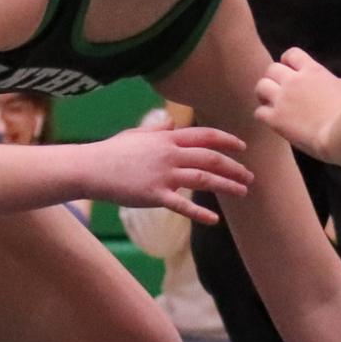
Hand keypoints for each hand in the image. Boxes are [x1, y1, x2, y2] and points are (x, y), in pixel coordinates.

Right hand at [89, 125, 251, 225]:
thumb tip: (172, 122)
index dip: (227, 141)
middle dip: (233, 167)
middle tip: (249, 176)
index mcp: (167, 139)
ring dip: (227, 185)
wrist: (91, 168)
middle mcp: (169, 154)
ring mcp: (163, 175)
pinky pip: (182, 205)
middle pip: (210, 159)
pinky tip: (214, 219)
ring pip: (203, 179)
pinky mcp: (154, 195)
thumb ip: (158, 130)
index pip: (205, 136)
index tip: (242, 148)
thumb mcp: (137, 134)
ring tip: (242, 192)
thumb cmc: (113, 151)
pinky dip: (200, 213)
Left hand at [254, 47, 340, 159]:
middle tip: (279, 90)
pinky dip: (263, 115)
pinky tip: (272, 121)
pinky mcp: (275, 119)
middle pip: (271, 69)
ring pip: (260, 87)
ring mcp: (282, 99)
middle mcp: (293, 81)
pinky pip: (259, 112)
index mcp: (313, 71)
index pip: (291, 54)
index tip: (291, 71)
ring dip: (264, 94)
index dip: (288, 62)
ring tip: (270, 103)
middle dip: (274, 78)